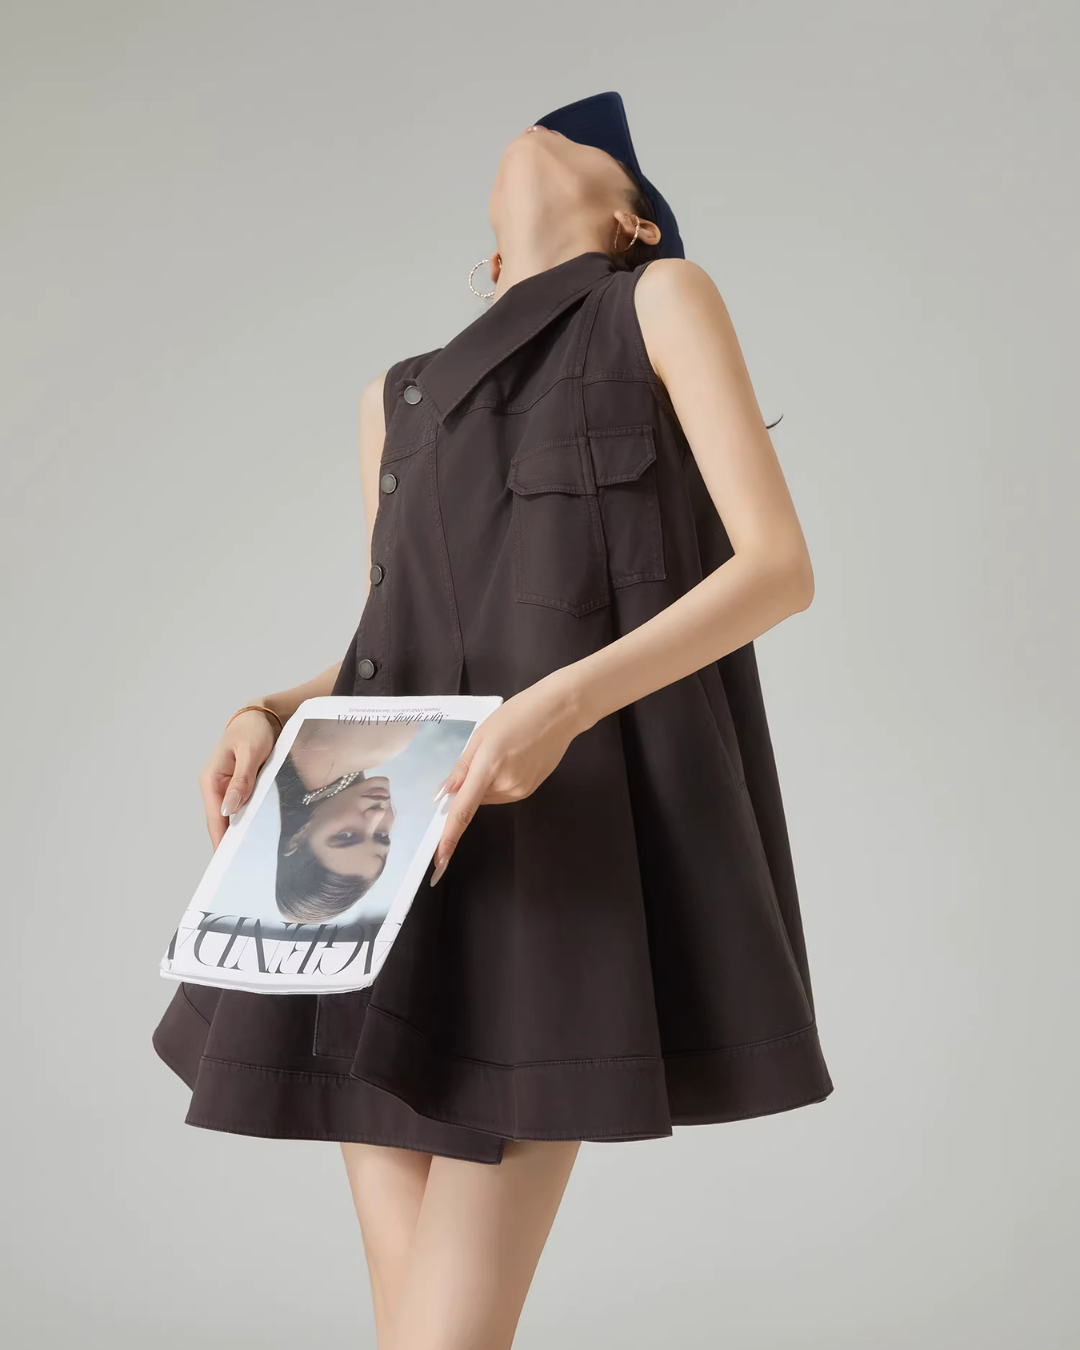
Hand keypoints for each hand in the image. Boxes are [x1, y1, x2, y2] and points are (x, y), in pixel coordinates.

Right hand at [199, 709, 279, 849]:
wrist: (260, 717)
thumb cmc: (253, 730)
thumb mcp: (250, 753)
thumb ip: (242, 780)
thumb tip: (230, 808)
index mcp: (212, 780)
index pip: (215, 818)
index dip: (220, 840)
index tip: (225, 861)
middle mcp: (216, 787)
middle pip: (221, 822)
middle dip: (230, 843)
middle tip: (242, 867)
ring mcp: (227, 789)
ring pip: (232, 818)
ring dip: (240, 834)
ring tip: (250, 858)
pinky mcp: (239, 788)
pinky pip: (242, 809)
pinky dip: (247, 821)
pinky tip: (257, 835)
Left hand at [429, 672, 588, 885]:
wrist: (560, 712)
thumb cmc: (517, 714)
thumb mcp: (482, 735)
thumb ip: (462, 767)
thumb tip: (444, 794)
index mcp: (487, 769)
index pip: (463, 811)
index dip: (449, 838)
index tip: (439, 861)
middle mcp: (505, 786)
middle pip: (475, 799)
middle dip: (470, 785)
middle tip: (481, 753)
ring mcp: (520, 790)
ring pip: (489, 796)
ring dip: (486, 782)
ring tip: (503, 750)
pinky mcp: (531, 789)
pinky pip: (504, 792)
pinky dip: (500, 780)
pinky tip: (514, 757)